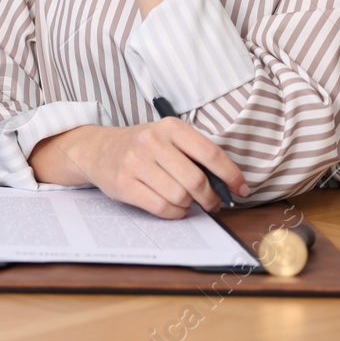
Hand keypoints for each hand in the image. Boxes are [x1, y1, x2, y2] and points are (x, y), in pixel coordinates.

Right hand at [29, 119, 248, 218]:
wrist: (98, 149)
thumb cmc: (141, 147)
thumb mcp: (167, 138)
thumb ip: (194, 155)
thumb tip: (227, 184)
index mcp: (170, 127)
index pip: (210, 152)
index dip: (231, 175)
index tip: (241, 189)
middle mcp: (152, 141)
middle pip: (195, 180)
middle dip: (210, 198)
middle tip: (213, 204)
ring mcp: (135, 162)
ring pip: (179, 196)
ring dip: (189, 206)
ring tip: (186, 203)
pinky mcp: (124, 183)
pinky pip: (161, 207)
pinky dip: (174, 213)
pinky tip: (173, 208)